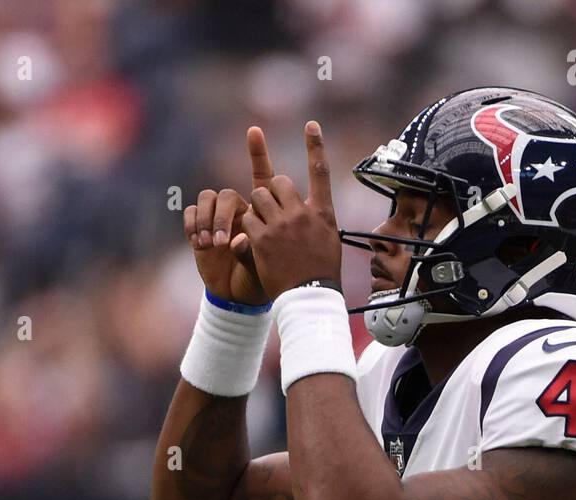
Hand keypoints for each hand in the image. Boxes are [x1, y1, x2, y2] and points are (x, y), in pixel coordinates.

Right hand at [183, 127, 273, 305]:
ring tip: (212, 244)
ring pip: (208, 200)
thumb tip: (238, 240)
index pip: (261, 177)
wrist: (237, 298)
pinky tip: (200, 243)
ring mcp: (217, 218)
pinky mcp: (199, 227)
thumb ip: (253, 251)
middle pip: (228, 195)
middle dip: (223, 216)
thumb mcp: (263, 267)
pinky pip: (191, 212)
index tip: (254, 130)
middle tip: (224, 242)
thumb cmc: (257, 281)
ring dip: (208, 221)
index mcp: (260, 213)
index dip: (258, 153)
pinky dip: (194, 225)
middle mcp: (238, 210)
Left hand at [241, 121, 342, 299]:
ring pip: (258, 196)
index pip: (320, 171)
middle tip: (271, 209)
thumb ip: (315, 219)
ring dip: (257, 206)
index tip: (311, 125)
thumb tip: (307, 209)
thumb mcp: (328, 241)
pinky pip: (247, 219)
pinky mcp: (262, 239)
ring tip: (262, 225)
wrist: (309, 298)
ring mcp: (281, 226)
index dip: (315, 146)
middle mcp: (302, 214)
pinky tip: (255, 240)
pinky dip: (248, 227)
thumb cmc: (321, 274)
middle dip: (271, 191)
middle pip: (279, 181)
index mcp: (322, 213)